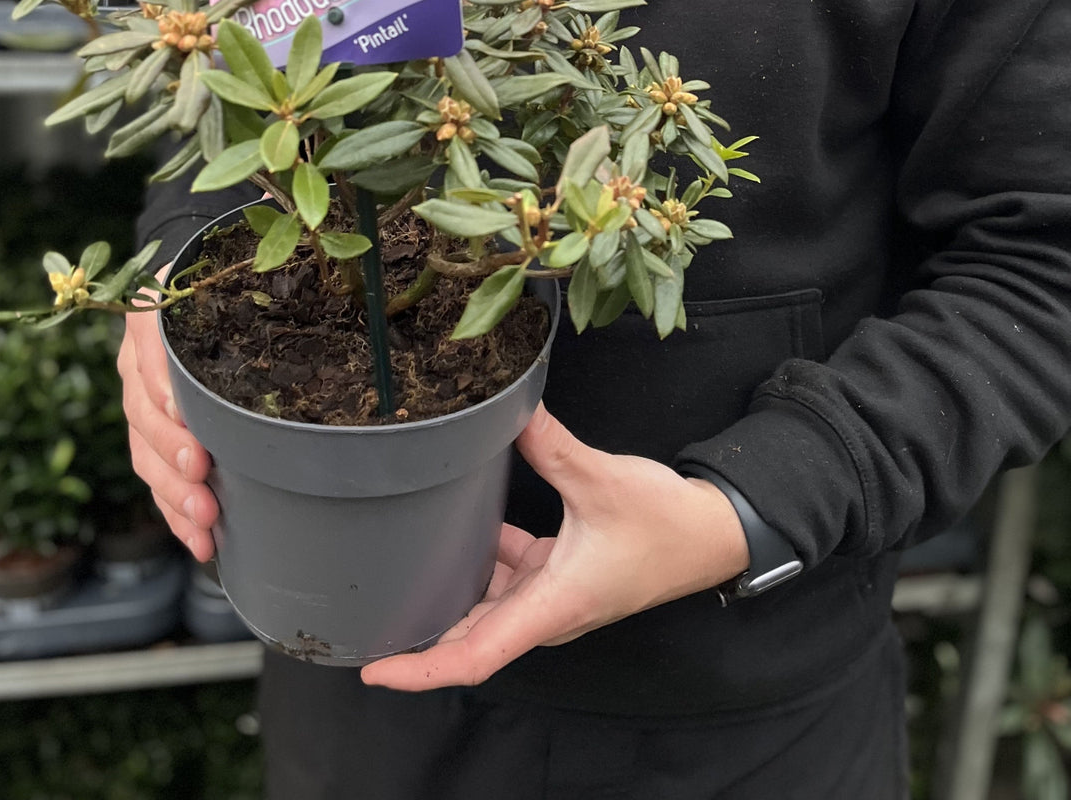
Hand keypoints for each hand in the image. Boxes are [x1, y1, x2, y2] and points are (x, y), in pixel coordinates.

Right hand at [116, 273, 217, 561]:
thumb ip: (243, 295)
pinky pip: (154, 479)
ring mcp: (139, 402)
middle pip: (143, 415)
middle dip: (173, 453)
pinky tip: (199, 542)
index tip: (184, 419)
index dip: (163, 387)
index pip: (148, 353)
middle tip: (202, 478)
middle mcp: (137, 363)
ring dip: (174, 493)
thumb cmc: (221, 287)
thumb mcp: (224, 281)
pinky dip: (174, 513)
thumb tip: (305, 310)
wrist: (193, 295)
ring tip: (205, 520)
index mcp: (152, 320)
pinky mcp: (150, 436)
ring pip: (145, 454)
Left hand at [360, 403, 749, 691]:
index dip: (421, 668)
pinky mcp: (561, 573)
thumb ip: (550, 445)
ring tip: (397, 576)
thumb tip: (509, 407)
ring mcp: (553, 594)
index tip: (375, 670)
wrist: (712, 533)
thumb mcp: (602, 479)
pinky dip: (481, 560)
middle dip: (419, 637)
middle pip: (470, 638)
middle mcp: (546, 611)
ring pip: (486, 607)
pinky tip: (458, 528)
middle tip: (366, 623)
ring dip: (447, 597)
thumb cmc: (666, 524)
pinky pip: (507, 577)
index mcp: (552, 606)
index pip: (475, 656)